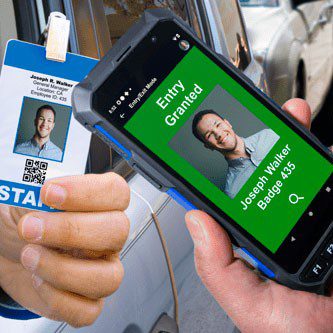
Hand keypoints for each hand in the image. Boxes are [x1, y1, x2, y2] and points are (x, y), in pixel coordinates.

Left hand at [0, 172, 129, 326]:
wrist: (9, 245)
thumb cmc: (24, 215)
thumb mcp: (27, 194)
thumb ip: (36, 187)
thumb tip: (36, 192)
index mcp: (101, 204)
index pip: (117, 192)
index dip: (87, 192)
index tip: (48, 192)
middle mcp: (108, 236)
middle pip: (117, 231)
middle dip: (71, 230)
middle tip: (31, 226)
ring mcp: (101, 269)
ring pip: (109, 278)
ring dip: (63, 270)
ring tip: (29, 256)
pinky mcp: (86, 300)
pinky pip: (88, 311)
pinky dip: (59, 300)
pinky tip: (38, 280)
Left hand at [185, 99, 332, 332]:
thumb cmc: (298, 332)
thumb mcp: (252, 306)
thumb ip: (219, 269)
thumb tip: (195, 220)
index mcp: (256, 239)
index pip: (235, 197)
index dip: (225, 169)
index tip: (220, 143)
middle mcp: (284, 224)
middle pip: (270, 175)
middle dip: (270, 142)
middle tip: (266, 116)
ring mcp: (315, 217)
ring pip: (305, 173)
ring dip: (300, 142)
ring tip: (294, 117)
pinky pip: (330, 181)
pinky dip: (327, 164)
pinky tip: (325, 149)